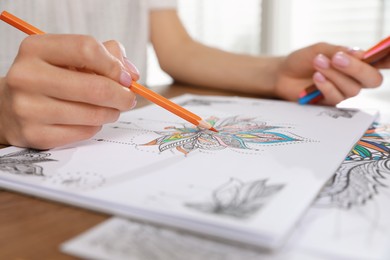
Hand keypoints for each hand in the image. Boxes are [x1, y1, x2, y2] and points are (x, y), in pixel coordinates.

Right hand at [0, 34, 138, 148]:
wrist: (9, 107)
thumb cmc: (49, 78)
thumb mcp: (69, 56)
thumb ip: (104, 54)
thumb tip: (131, 74)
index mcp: (36, 48)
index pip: (87, 49)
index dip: (114, 65)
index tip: (126, 77)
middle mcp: (27, 76)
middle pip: (95, 87)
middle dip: (122, 95)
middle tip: (128, 98)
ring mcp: (28, 108)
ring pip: (94, 114)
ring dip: (112, 112)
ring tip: (110, 109)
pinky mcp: (36, 134)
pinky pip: (84, 132)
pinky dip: (96, 126)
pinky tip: (89, 120)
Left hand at [273, 42, 382, 104]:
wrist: (281, 75)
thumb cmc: (302, 60)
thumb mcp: (320, 50)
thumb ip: (339, 51)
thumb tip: (361, 53)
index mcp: (356, 63)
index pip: (379, 63)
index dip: (386, 60)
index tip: (378, 57)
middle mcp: (354, 79)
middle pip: (372, 79)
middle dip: (357, 69)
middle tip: (337, 59)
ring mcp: (342, 92)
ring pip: (352, 89)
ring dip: (335, 75)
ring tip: (318, 63)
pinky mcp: (329, 103)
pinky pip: (336, 98)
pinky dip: (327, 85)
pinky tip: (316, 77)